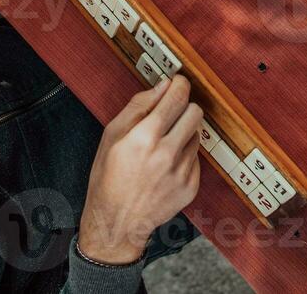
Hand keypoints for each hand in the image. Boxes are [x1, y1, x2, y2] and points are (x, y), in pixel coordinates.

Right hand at [77, 76, 202, 264]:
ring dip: (184, 133)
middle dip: (184, 108)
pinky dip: (184, 156)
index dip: (179, 85)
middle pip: (195, 112)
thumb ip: (138, 106)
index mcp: (145, 138)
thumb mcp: (112, 135)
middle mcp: (167, 154)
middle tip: (170, 114)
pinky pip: (196, 158)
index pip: (177, 97)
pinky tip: (166, 166)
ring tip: (163, 145)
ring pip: (197, 134)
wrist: (116, 222)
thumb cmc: (108, 177)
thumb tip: (162, 86)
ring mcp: (182, 172)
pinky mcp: (191, 186)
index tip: (177, 83)